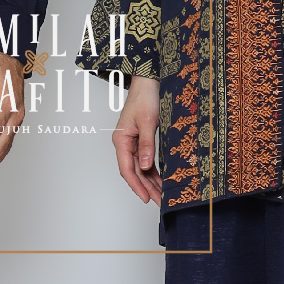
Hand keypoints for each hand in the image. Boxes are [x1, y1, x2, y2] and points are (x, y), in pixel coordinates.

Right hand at [112, 74, 161, 203]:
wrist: (148, 81)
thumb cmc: (146, 97)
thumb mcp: (148, 122)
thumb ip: (146, 145)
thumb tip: (146, 166)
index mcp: (121, 140)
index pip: (127, 169)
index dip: (136, 185)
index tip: (146, 198)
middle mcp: (125, 143)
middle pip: (134, 171)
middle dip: (146, 187)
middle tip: (158, 202)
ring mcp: (132, 142)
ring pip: (140, 168)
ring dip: (150, 182)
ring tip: (161, 195)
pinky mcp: (141, 140)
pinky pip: (145, 160)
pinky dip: (153, 171)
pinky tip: (161, 180)